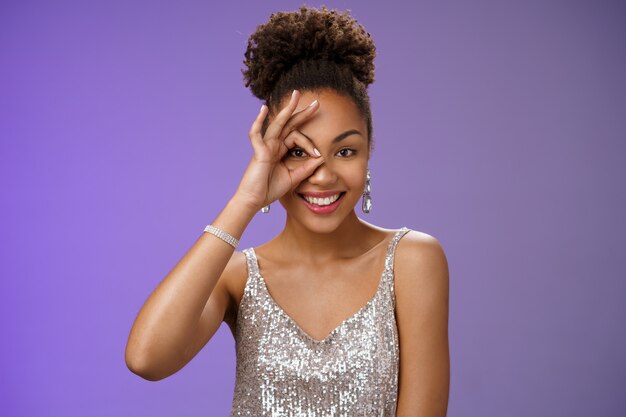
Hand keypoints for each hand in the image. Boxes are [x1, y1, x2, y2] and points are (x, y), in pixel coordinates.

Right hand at [234, 90, 324, 209]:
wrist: (255, 200)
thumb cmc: (270, 189)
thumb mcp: (293, 178)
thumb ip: (306, 168)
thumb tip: (321, 158)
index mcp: (281, 150)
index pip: (298, 137)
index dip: (310, 144)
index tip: (318, 155)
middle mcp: (273, 145)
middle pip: (289, 124)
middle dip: (302, 112)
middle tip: (317, 102)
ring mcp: (265, 146)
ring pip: (277, 124)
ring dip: (287, 110)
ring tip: (296, 97)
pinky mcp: (258, 152)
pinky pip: (256, 134)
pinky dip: (258, 121)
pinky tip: (263, 109)